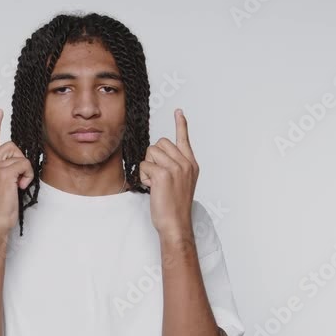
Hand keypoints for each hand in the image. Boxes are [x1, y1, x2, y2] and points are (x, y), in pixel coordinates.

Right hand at [0, 109, 34, 236]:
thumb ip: (1, 169)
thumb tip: (17, 160)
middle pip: (11, 146)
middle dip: (20, 161)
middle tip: (18, 179)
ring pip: (19, 155)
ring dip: (24, 169)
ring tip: (18, 185)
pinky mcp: (2, 173)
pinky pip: (24, 165)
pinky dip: (27, 176)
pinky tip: (21, 187)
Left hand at [138, 109, 198, 235]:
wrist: (176, 224)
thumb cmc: (175, 206)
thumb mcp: (181, 183)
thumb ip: (176, 166)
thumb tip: (160, 154)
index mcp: (191, 164)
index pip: (184, 139)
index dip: (181, 124)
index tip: (178, 111)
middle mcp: (185, 163)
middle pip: (160, 143)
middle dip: (153, 157)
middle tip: (158, 177)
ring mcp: (176, 168)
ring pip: (150, 152)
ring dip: (148, 167)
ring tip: (156, 184)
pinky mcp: (163, 174)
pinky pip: (144, 165)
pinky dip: (144, 177)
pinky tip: (152, 188)